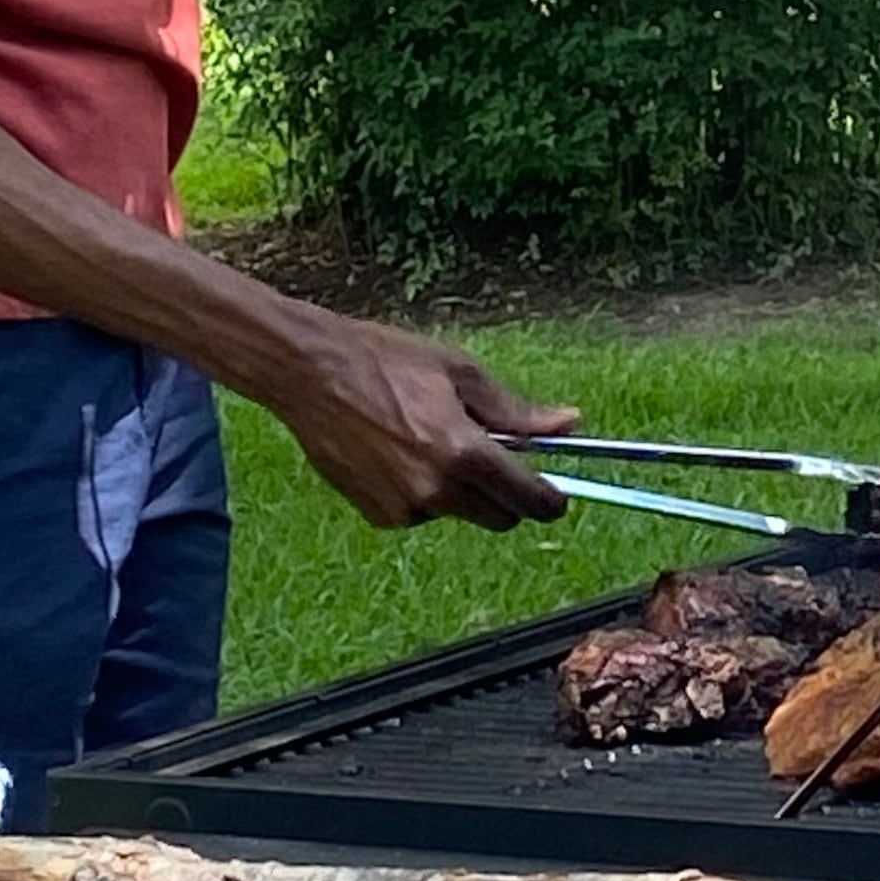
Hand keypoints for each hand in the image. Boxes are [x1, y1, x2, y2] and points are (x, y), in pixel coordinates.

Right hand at [268, 317, 576, 528]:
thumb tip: (568, 425)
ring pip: (459, 513)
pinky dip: (425, 493)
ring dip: (461, 491)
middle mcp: (435, 489)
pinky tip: (401, 454)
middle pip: (500, 518)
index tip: (555, 497)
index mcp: (462, 452)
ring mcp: (404, 508)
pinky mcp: (379, 516)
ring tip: (430, 441)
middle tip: (492, 459)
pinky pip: (422, 513)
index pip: (527, 499)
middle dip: (506, 496)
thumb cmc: (385, 362)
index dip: (549, 501)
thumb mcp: (460, 374)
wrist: (311, 373)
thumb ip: (516, 411)